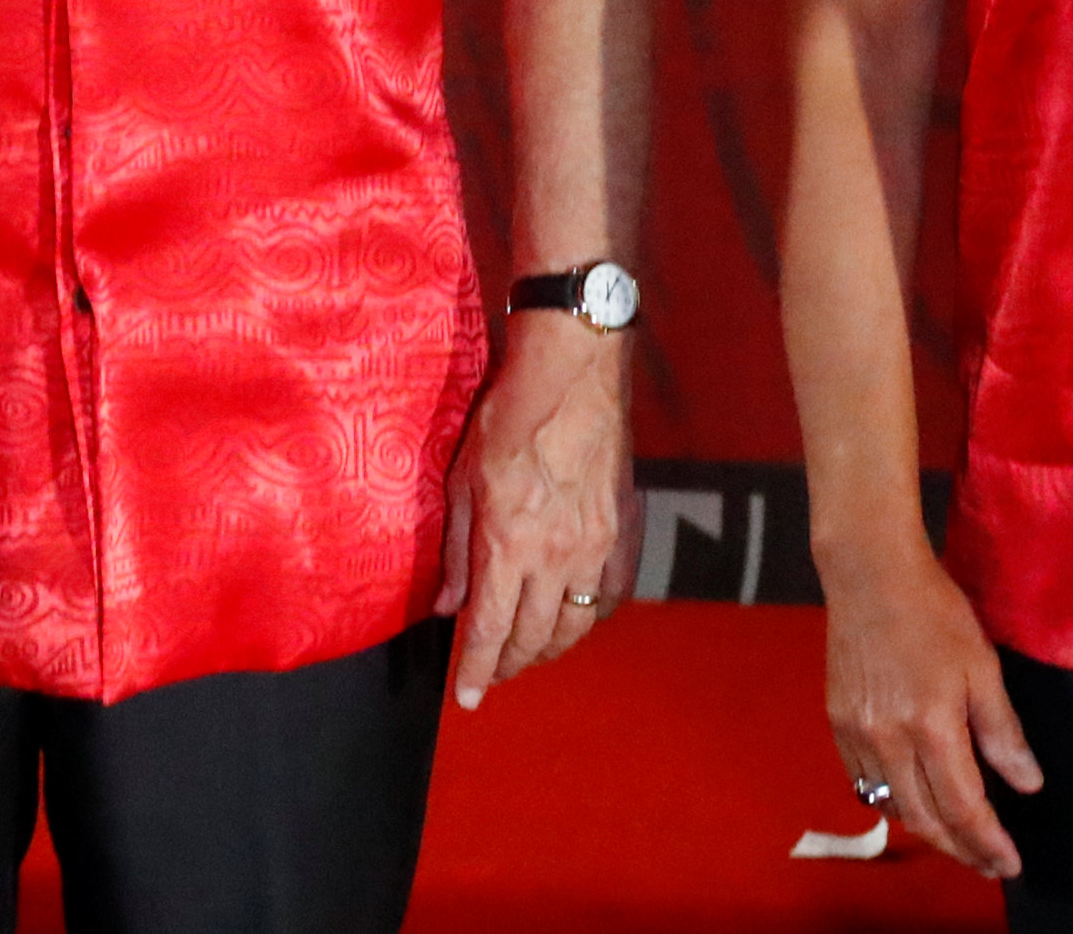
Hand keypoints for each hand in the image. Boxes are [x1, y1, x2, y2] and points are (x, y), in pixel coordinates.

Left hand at [436, 311, 636, 708]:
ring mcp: (596, 548)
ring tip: (526, 653)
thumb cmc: (507, 415)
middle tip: (491, 673)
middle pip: (532, 637)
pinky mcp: (624, 533)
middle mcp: (555, 556)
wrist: (574, 372)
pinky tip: (574, 619)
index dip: (476, 672)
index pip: (489, 631)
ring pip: (575, 627)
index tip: (468, 699)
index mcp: (508, 544)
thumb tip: (448, 605)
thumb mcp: (462, 478)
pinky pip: (610, 598)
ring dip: (548, 648)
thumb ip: (457, 548)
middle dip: (508, 665)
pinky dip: (590, 620)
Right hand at [820, 542, 1038, 877]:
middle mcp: (887, 740)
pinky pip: (864, 781)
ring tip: (956, 837)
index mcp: (930, 726)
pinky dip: (893, 800)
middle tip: (988, 861)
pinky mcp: (837, 722)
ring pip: (892, 805)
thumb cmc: (934, 612)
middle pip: (925, 819)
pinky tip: (914, 797)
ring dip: (928, 829)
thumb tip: (1028, 784)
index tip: (1010, 863)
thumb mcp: (983, 666)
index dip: (988, 843)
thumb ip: (1002, 731)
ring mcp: (856, 733)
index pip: (963, 807)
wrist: (869, 573)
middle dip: (960, 849)